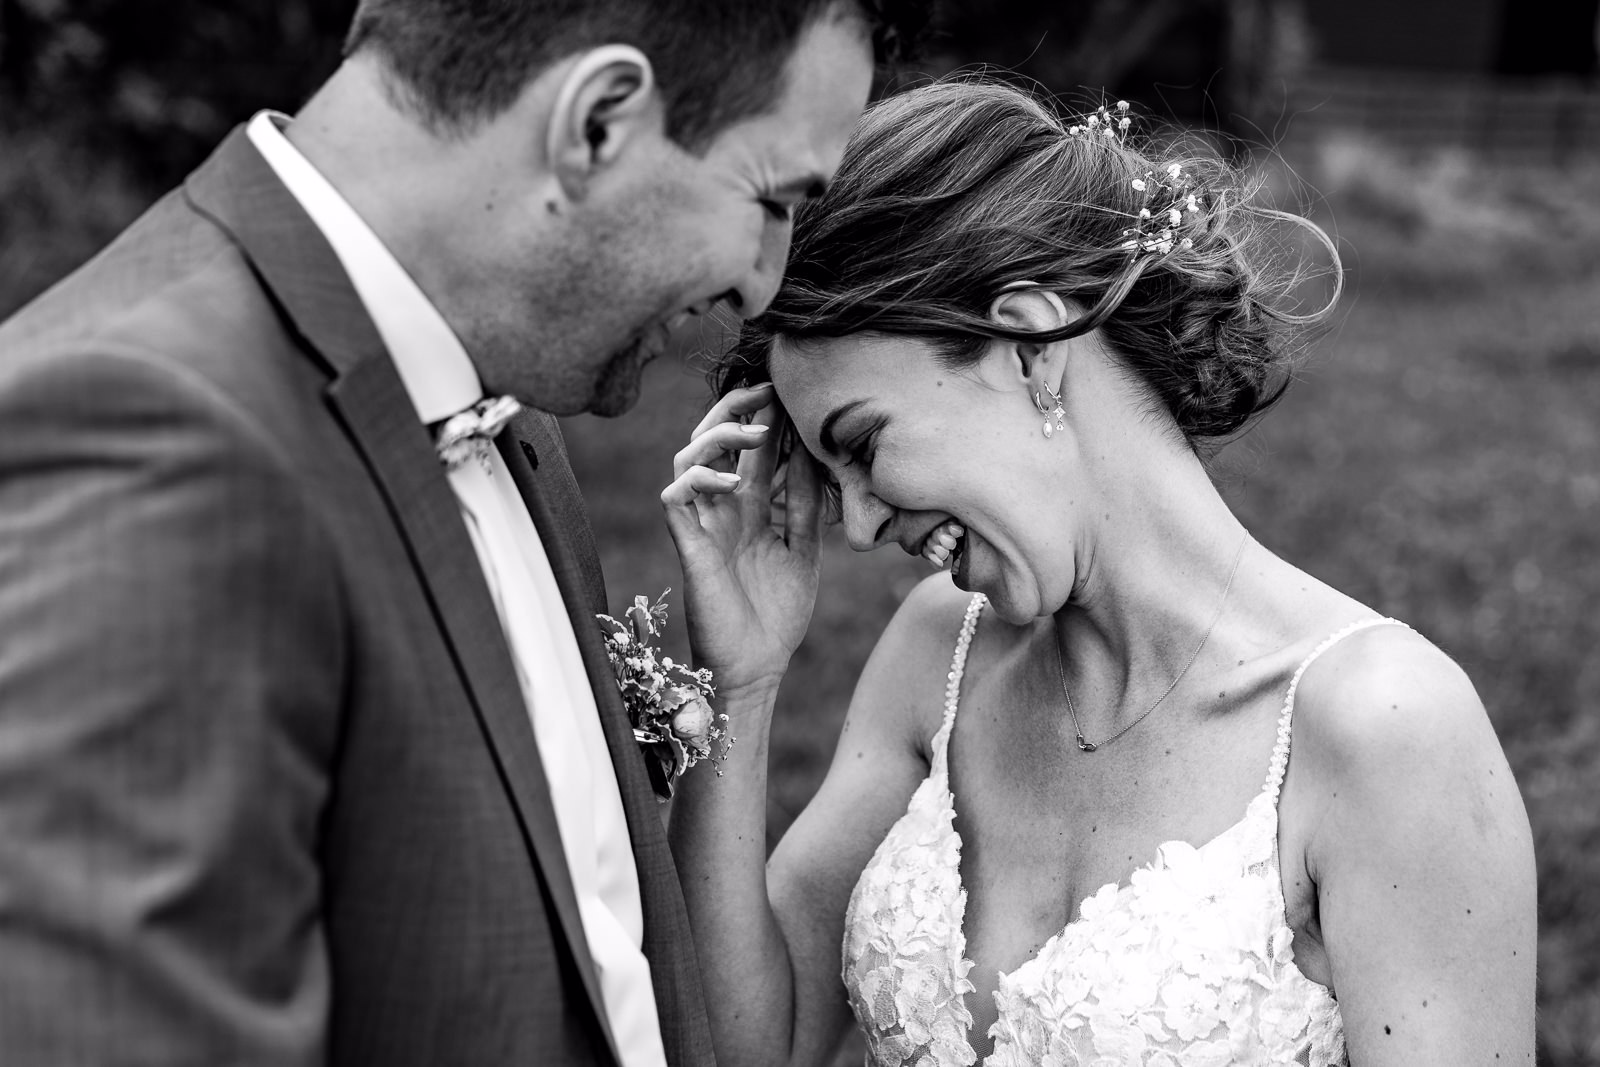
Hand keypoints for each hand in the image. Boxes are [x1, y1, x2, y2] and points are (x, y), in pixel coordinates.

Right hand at [660, 383, 823, 704]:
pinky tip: (730, 480)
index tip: (793, 393)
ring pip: (688, 457)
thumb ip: (806, 504)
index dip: (766, 418)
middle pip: (712, 440)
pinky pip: (675, 496)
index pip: (752, 450)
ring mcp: (701, 524)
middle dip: (735, 410)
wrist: (757, 665)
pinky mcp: (687, 544)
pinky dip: (698, 478)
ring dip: (719, 437)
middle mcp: (721, 509)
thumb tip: (815, 454)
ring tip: (757, 433)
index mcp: (749, 508)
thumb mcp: (802, 548)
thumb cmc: (777, 612)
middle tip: (768, 391)